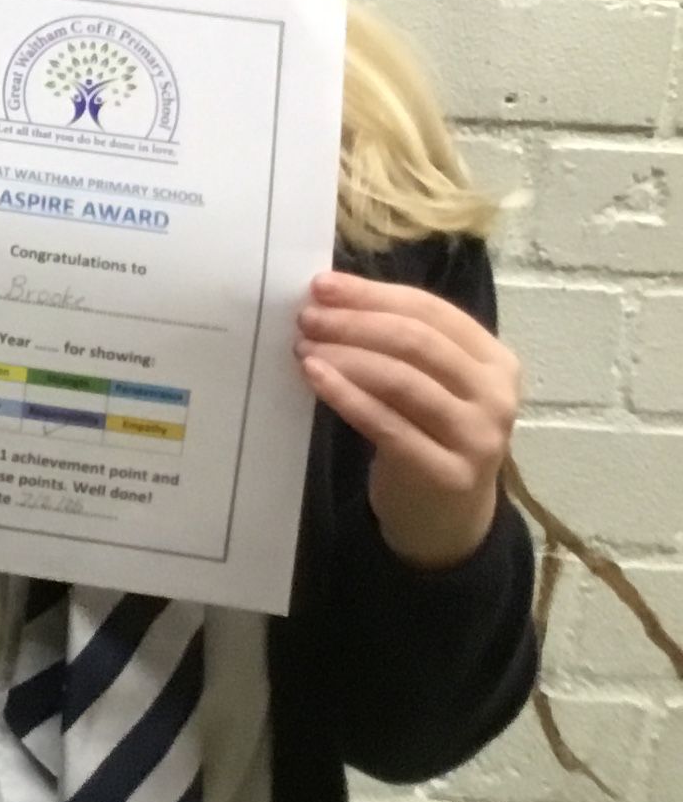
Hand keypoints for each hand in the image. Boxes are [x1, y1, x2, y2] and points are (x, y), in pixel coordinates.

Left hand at [298, 270, 519, 570]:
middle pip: (417, 341)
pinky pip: (388, 425)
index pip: (432, 311)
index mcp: (497, 360)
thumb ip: (398, 341)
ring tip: (303, 346)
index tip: (322, 285)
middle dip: (355, 322)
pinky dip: (346, 396)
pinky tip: (314, 377)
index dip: (373, 294)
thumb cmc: (428, 432)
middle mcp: (497, 396)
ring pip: (402, 380)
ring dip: (346, 356)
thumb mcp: (429, 381)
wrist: (446, 516)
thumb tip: (331, 295)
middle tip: (307, 317)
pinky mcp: (449, 473)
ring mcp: (479, 438)